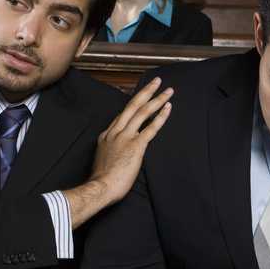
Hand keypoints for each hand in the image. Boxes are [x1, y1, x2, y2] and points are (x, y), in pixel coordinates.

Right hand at [64, 77, 172, 227]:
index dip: (133, 105)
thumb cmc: (102, 179)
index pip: (122, 116)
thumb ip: (111, 151)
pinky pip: (151, 128)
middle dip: (146, 92)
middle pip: (132, 106)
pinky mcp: (136, 145)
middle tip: (157, 82)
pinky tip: (168, 108)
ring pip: (143, 112)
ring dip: (157, 99)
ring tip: (168, 91)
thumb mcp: (102, 159)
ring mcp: (125, 137)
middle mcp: (115, 132)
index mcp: (106, 135)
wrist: (101, 186)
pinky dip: (160, 117)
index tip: (142, 97)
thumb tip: (118, 153)